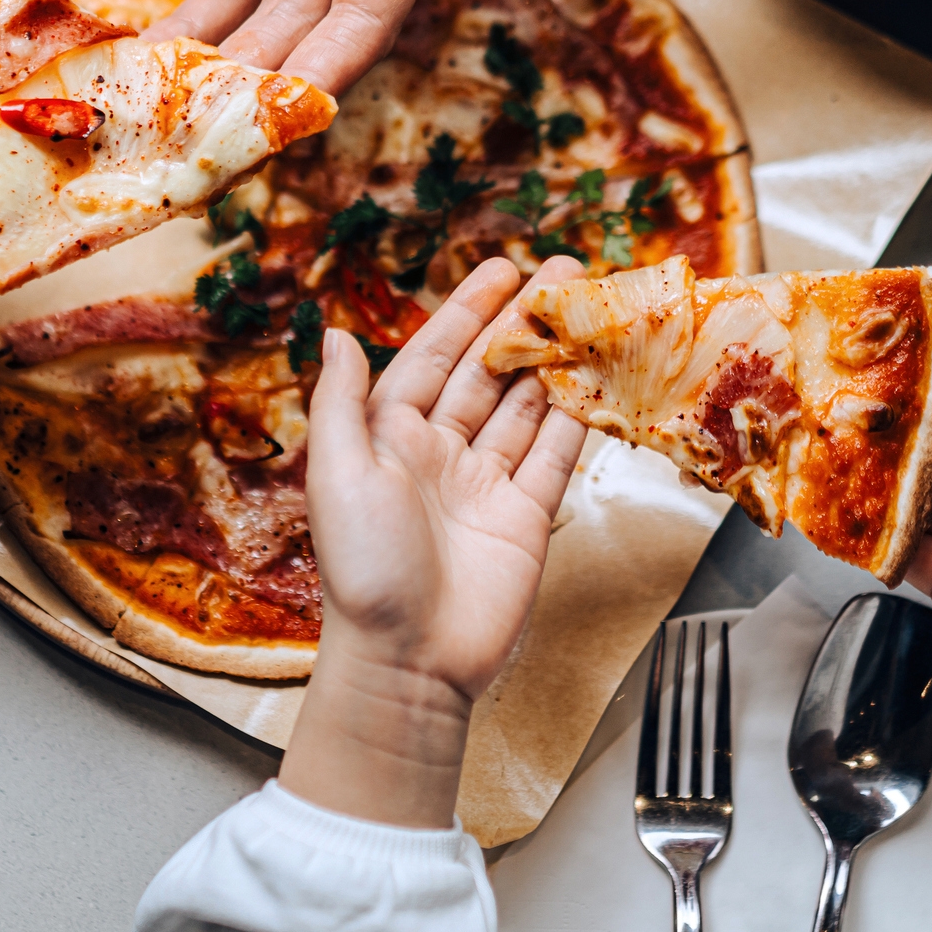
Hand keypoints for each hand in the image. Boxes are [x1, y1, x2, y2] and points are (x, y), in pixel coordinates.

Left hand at [278, 257, 589, 827]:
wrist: (408, 661)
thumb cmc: (363, 570)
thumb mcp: (336, 475)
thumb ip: (341, 402)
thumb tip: (333, 332)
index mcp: (388, 438)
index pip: (431, 358)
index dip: (466, 313)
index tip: (502, 270)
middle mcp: (438, 453)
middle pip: (487, 373)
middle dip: (523, 322)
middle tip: (565, 273)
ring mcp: (485, 484)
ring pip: (527, 406)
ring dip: (555, 358)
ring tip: (591, 309)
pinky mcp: (525, 516)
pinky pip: (556, 453)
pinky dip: (577, 414)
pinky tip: (598, 374)